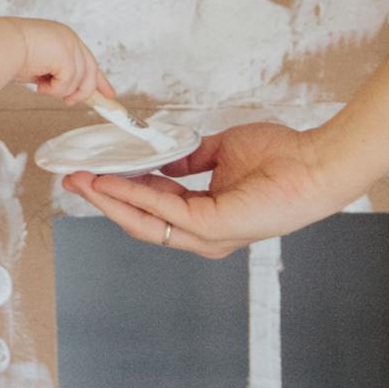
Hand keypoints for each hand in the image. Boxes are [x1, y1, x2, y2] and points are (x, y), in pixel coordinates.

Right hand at [15, 18, 110, 105]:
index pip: (88, 60)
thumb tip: (68, 93)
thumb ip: (57, 75)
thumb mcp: (41, 67)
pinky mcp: (66, 54)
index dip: (100, 79)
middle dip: (84, 91)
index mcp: (63, 38)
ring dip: (59, 90)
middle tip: (71, 102)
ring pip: (80, 80)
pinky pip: (69, 82)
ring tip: (40, 87)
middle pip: (91, 70)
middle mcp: (69, 38)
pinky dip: (54, 89)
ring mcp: (69, 45)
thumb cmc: (10, 55)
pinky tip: (39, 85)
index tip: (109, 94)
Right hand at [62, 120, 341, 255]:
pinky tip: (112, 181)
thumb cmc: (283, 157)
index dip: (120, 191)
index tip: (93, 172)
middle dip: (102, 200)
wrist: (316, 162)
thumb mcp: (222, 152)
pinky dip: (134, 195)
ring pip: (144, 221)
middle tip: (72, 180)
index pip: (152, 209)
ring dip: (109, 200)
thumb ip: (189, 159)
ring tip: (81, 180)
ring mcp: (207, 235)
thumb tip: (161, 157)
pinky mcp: (213, 229)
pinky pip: (163, 211)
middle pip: (139, 221)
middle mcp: (203, 234)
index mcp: (206, 218)